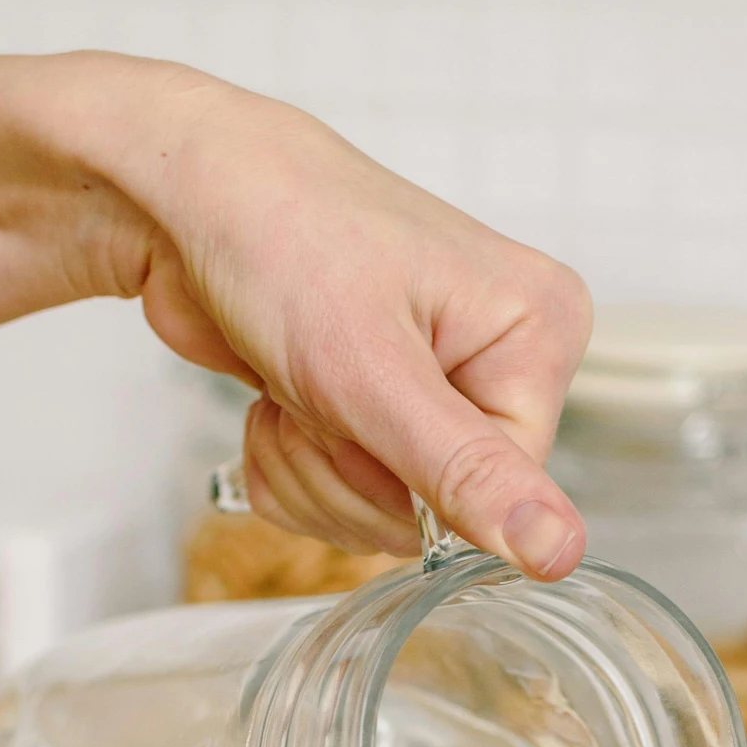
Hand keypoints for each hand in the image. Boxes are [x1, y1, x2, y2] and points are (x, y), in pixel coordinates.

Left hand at [53, 60, 591, 570]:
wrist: (187, 196)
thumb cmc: (282, 234)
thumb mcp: (373, 370)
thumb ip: (467, 473)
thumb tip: (560, 551)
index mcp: (536, 337)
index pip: (507, 493)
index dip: (413, 486)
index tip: (356, 420)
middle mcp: (499, 364)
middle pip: (439, 516)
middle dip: (348, 474)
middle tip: (312, 392)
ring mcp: (437, 391)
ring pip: (379, 518)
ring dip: (309, 470)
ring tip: (290, 386)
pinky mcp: (379, 413)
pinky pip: (340, 504)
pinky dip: (289, 468)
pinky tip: (277, 402)